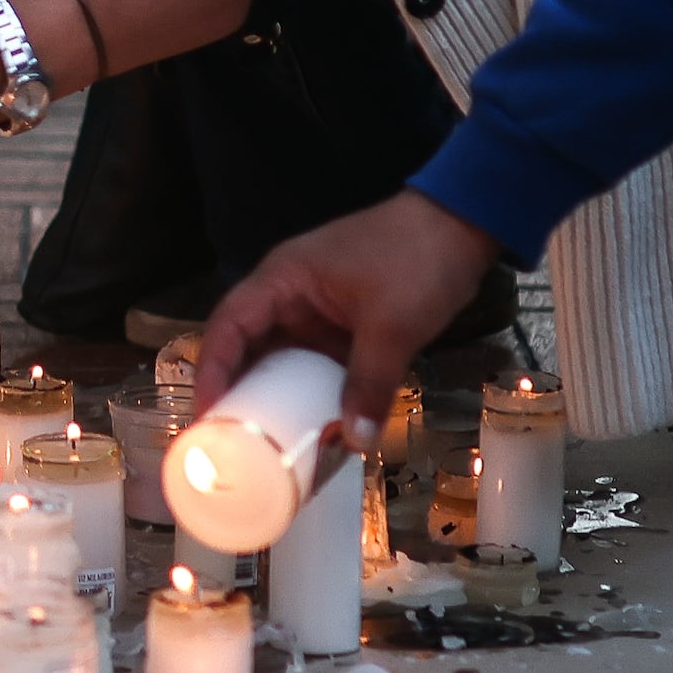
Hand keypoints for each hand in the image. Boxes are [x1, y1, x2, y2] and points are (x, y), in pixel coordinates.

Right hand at [198, 193, 507, 452]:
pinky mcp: (341, 325)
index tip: (208, 418)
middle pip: (246, 347)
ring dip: (274, 398)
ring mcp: (315, 310)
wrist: (464, 225)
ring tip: (263, 447)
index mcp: (283, 279)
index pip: (228, 326)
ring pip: (281, 360)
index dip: (213, 372)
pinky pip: (314, 364)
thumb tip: (355, 441)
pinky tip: (311, 427)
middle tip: (229, 445)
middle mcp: (289, 295)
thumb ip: (369, 383)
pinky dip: (309, 393)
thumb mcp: (392, 326)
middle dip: (237, 394)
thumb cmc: (416, 261)